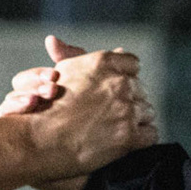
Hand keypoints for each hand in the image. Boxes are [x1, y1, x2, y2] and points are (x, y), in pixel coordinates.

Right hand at [0, 37, 154, 189]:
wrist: (40, 141)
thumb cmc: (47, 107)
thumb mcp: (62, 72)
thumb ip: (82, 56)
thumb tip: (112, 48)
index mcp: (103, 62)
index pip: (133, 64)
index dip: (126, 77)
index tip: (115, 90)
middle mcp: (119, 83)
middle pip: (142, 89)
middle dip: (131, 100)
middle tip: (113, 113)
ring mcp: (125, 110)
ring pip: (148, 111)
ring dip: (137, 120)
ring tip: (116, 128)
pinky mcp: (129, 136)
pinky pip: (151, 134)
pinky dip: (141, 139)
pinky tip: (125, 141)